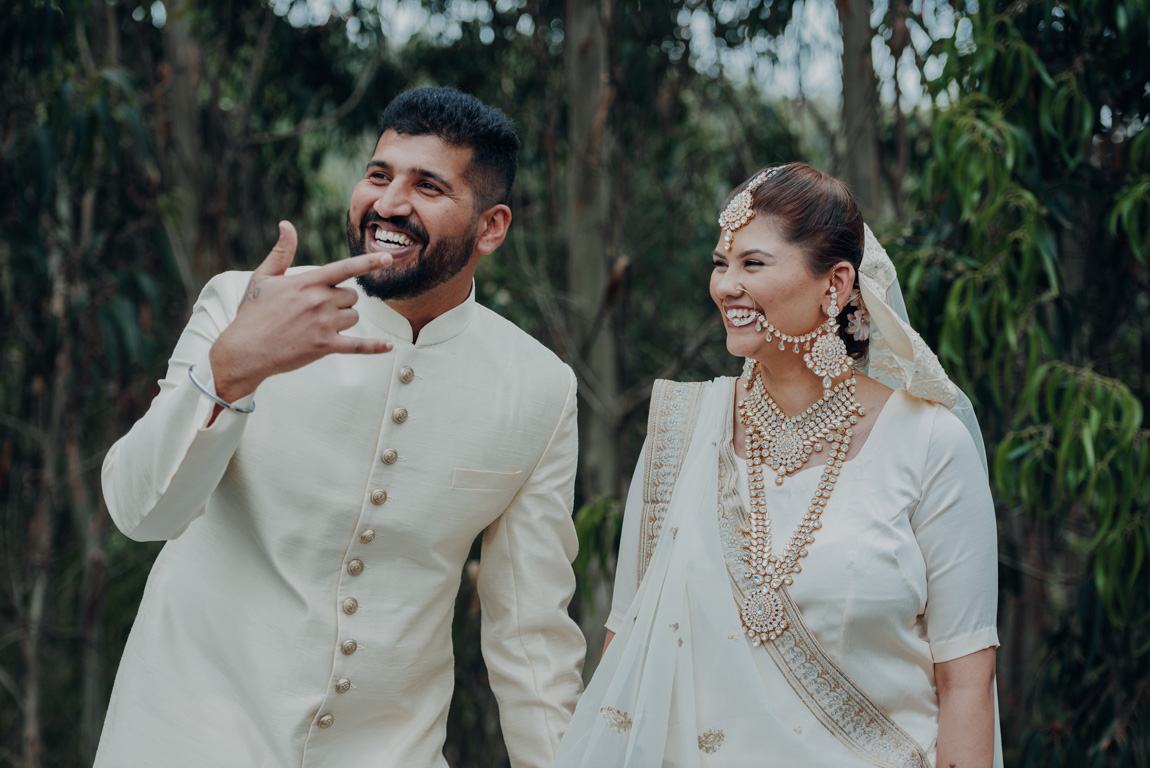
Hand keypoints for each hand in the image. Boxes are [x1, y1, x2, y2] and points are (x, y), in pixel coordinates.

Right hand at [209, 221, 393, 401]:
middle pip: (352, 296)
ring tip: (319, 325)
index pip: (346, 268)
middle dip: (343, 301)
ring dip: (344, 320)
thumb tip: (287, 225)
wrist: (244, 349)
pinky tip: (388, 347)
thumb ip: (281, 252)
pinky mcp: (325, 346)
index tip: (389, 257)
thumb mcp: (263, 277)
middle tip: (319, 309)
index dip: (370, 262)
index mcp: (308, 282)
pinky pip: (358, 346)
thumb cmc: (252, 312)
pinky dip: (374, 347)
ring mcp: (324, 324)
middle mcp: (319, 301)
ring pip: (354, 317)